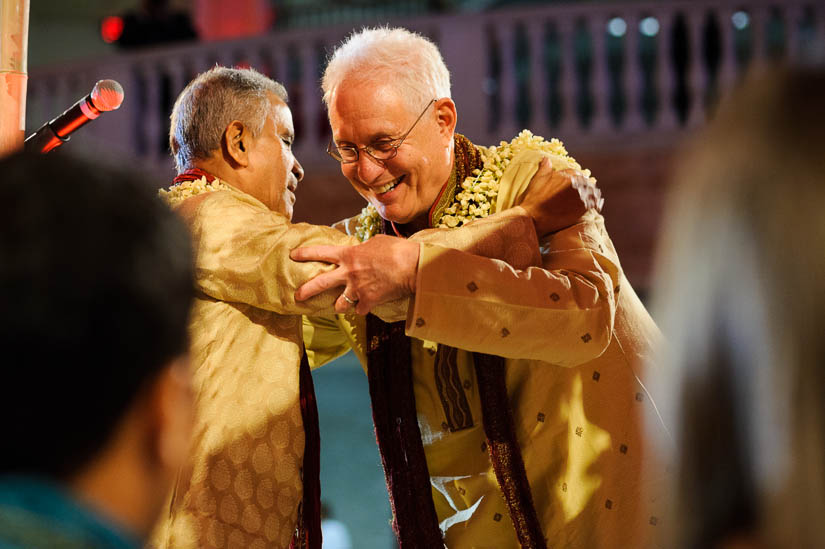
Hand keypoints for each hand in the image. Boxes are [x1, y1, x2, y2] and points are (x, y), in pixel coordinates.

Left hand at [290, 235, 419, 313]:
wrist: (412, 265)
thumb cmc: (397, 249)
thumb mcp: (375, 242)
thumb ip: (362, 249)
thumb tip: (359, 251)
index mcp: (349, 254)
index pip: (321, 252)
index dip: (305, 253)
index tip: (293, 255)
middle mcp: (349, 272)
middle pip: (320, 283)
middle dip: (306, 290)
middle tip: (297, 296)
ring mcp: (357, 289)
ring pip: (339, 304)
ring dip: (340, 305)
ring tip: (342, 305)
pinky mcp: (368, 301)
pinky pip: (360, 310)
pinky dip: (363, 308)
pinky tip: (368, 305)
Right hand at [519, 158, 602, 235]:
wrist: (535, 216)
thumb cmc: (534, 198)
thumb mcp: (538, 179)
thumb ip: (545, 168)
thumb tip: (546, 158)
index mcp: (566, 175)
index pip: (577, 173)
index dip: (577, 178)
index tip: (577, 183)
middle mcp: (575, 183)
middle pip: (586, 182)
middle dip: (586, 186)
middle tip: (586, 192)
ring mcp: (580, 195)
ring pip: (592, 192)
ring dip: (593, 194)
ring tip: (594, 198)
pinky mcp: (583, 208)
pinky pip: (595, 203)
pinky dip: (597, 204)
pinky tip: (596, 206)